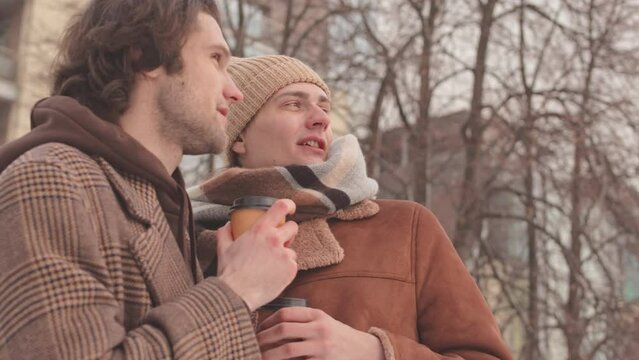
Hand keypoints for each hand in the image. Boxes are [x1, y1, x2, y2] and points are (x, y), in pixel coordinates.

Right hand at [217, 199, 297, 310]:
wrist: (237, 294)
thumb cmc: (230, 272)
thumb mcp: (223, 248)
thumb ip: (225, 233)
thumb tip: (227, 225)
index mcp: (260, 230)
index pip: (281, 207)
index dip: (289, 205)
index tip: (290, 208)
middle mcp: (275, 239)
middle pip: (293, 227)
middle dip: (288, 233)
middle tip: (280, 241)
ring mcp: (285, 255)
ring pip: (292, 250)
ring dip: (285, 255)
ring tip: (271, 265)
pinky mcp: (291, 269)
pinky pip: (293, 265)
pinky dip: (286, 269)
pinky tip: (274, 274)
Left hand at [257, 307, 383, 359]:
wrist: (365, 352)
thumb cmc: (339, 337)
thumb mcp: (324, 322)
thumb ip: (303, 321)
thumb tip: (270, 327)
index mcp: (317, 315)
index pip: (285, 313)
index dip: (267, 321)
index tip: (257, 329)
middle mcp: (320, 329)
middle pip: (283, 330)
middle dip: (263, 338)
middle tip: (251, 344)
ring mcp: (323, 347)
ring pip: (287, 350)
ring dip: (269, 355)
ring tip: (258, 357)